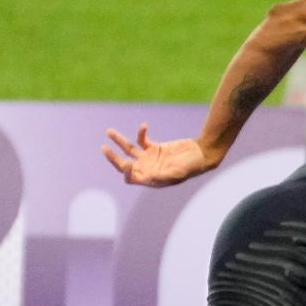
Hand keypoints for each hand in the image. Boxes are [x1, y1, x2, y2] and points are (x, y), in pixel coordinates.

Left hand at [103, 124, 220, 187]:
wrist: (201, 154)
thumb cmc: (191, 167)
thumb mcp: (177, 172)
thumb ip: (162, 176)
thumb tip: (147, 177)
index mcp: (150, 179)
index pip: (130, 177)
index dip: (126, 171)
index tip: (128, 163)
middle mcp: (147, 169)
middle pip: (124, 164)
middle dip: (113, 158)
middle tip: (104, 149)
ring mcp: (149, 158)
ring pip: (129, 150)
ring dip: (119, 141)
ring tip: (109, 131)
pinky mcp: (154, 147)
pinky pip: (142, 140)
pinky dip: (141, 133)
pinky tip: (143, 126)